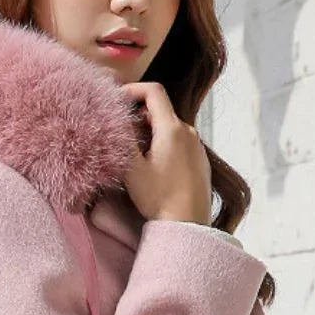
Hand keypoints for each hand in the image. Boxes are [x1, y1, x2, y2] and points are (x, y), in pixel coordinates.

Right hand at [119, 81, 212, 225]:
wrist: (188, 225)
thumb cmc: (159, 199)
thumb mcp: (132, 169)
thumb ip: (122, 138)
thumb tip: (114, 119)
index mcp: (172, 128)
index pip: (154, 91)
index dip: (133, 89)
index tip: (118, 101)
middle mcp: (188, 132)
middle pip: (160, 110)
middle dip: (138, 117)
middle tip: (121, 134)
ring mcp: (197, 146)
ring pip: (169, 127)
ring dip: (150, 133)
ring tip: (136, 155)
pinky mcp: (200, 161)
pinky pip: (180, 143)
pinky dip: (164, 145)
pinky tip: (154, 167)